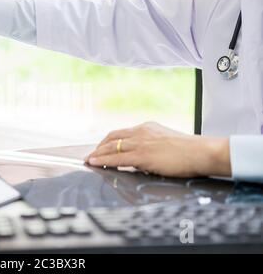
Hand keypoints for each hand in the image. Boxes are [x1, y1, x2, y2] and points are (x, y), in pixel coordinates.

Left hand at [85, 122, 230, 177]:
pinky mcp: (142, 155)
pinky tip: (95, 163)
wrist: (201, 152)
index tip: (100, 147)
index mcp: (147, 128)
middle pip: (112, 138)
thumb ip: (151, 147)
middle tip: (90, 155)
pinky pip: (117, 158)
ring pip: (112, 147)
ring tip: (89, 160)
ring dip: (98, 154)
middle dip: (99, 147)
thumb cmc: (189, 151)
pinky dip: (103, 160)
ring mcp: (141, 143)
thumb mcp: (166, 142)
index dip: (108, 141)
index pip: (121, 133)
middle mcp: (141, 132)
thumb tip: (142, 160)